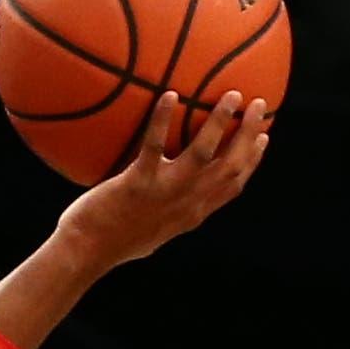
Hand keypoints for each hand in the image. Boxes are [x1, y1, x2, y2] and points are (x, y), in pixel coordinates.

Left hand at [56, 90, 268, 269]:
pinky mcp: (137, 183)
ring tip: (232, 95)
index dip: (253, 160)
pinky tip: (169, 95)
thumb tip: (167, 195)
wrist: (86, 253)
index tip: (263, 137)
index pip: (233, 185)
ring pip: (204, 152)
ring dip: (221, 122)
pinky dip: (162, 119)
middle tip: (259, 104)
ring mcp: (164, 192)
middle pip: (231, 165)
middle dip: (249, 134)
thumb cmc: (111, 242)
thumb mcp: (151, 231)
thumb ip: (166, 212)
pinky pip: (153, 145)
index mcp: (192, 214)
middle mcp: (186, 203)